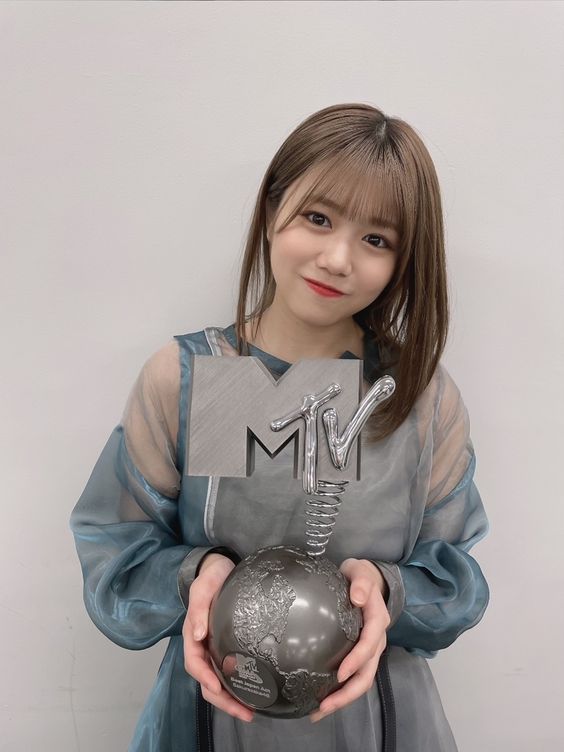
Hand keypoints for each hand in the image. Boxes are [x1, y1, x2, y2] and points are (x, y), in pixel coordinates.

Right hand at [182, 552, 253, 722]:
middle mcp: (202, 646)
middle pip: (208, 681)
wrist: (221, 569)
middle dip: (224, 700)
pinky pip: (231, 671)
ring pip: (219, 681)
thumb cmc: (210, 577)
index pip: (194, 663)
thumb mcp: (203, 588)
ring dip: (232, 699)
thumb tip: (197, 635)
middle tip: (246, 713)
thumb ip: (199, 610)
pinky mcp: (228, 646)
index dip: (205, 678)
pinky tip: (256, 691)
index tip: (219, 689)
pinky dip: (239, 685)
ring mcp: (215, 648)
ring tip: (252, 711)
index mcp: (192, 635)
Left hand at [310, 558, 389, 722]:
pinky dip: (339, 692)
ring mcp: (370, 650)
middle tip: (324, 706)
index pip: (370, 643)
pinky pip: (354, 678)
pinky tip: (320, 700)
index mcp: (378, 620)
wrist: (367, 580)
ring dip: (343, 699)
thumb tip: (357, 597)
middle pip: (367, 673)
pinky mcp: (361, 655)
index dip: (357, 660)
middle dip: (348, 693)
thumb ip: (361, 582)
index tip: (339, 673)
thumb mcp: (360, 572)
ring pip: (361, 681)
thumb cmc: (360, 576)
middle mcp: (377, 640)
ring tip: (318, 712)